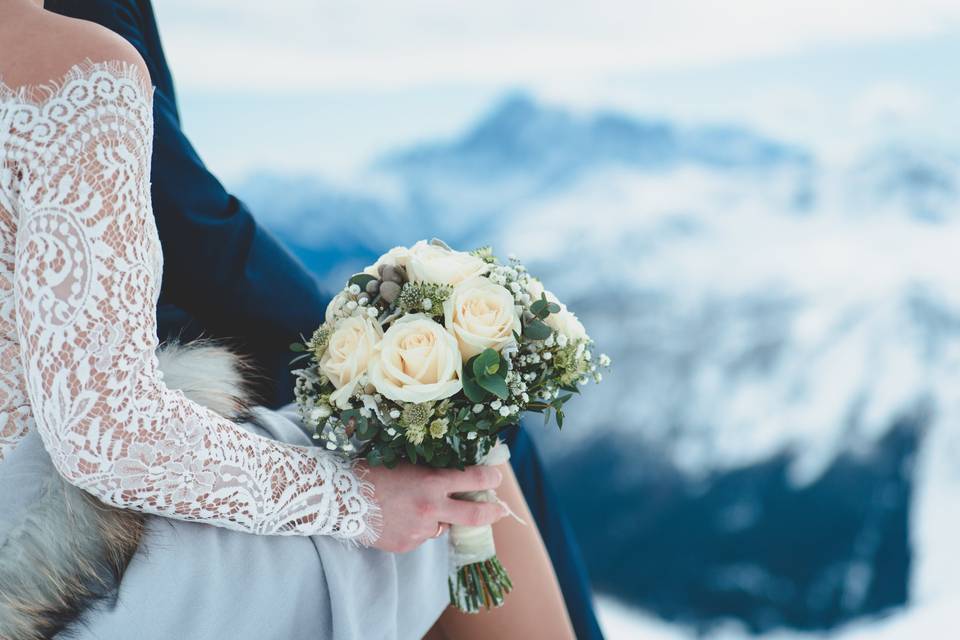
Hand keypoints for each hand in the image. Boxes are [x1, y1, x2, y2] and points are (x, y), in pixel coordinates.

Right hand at [361, 462, 507, 552]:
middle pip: (475, 515)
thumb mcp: (405, 462)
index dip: (490, 479)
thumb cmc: (370, 471)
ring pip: (442, 525)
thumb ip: (431, 471)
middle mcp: (430, 509)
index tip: (496, 478)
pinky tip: (399, 516)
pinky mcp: (406, 545)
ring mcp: (419, 530)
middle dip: (492, 512)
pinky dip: (417, 527)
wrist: (338, 499)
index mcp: (431, 483)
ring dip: (440, 517)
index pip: (474, 480)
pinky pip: (421, 536)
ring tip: (415, 505)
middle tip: (500, 509)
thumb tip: (455, 474)